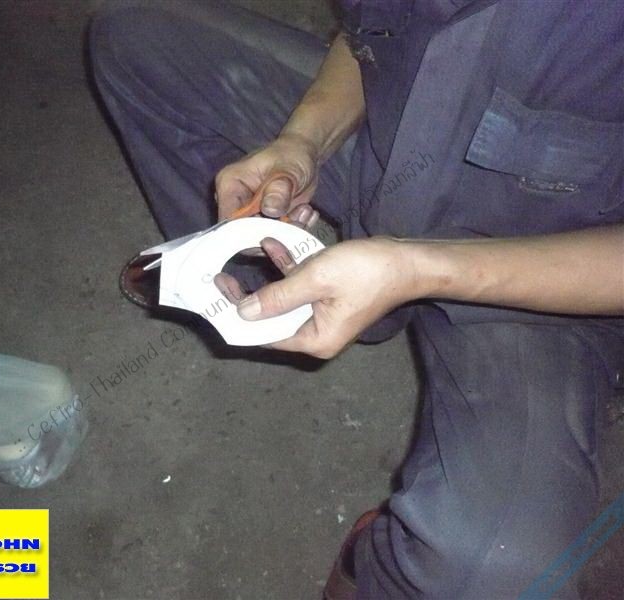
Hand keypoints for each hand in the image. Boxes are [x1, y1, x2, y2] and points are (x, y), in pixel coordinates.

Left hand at [214, 237, 418, 358]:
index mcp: (314, 340)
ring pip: (283, 300)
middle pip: (270, 319)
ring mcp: (323, 316)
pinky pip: (300, 287)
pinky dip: (288, 268)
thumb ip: (277, 297)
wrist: (410, 261)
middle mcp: (317, 334)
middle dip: (247, 295)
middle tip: (221, 275)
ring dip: (267, 277)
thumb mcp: (315, 279)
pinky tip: (273, 244)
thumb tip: (243, 312)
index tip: (216, 296)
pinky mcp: (328, 299)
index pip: (264, 335)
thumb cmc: (367, 270)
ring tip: (241, 256)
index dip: (238, 317)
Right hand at [215, 133, 321, 229]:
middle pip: (245, 234)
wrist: (304, 155)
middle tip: (299, 216)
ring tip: (304, 210)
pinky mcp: (265, 222)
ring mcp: (249, 214)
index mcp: (229, 185)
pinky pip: (276, 236)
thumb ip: (279, 189)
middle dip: (275, 231)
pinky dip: (294, 228)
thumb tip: (270, 210)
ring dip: (288, 230)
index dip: (250, 233)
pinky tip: (305, 211)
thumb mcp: (288, 169)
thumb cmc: (291, 155)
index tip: (276, 229)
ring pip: (264, 237)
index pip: (229, 221)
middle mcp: (234, 203)